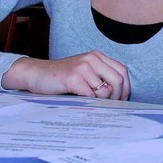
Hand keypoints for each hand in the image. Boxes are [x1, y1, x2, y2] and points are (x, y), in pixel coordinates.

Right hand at [1, 51, 129, 99]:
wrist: (36, 73)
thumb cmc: (62, 76)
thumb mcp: (84, 71)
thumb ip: (101, 77)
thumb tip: (120, 95)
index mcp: (97, 56)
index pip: (122, 71)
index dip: (125, 87)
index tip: (122, 99)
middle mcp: (92, 59)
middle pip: (118, 80)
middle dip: (118, 97)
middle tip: (111, 106)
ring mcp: (82, 67)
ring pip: (105, 91)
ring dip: (101, 102)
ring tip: (93, 104)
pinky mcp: (73, 78)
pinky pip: (91, 96)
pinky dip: (90, 104)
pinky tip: (82, 103)